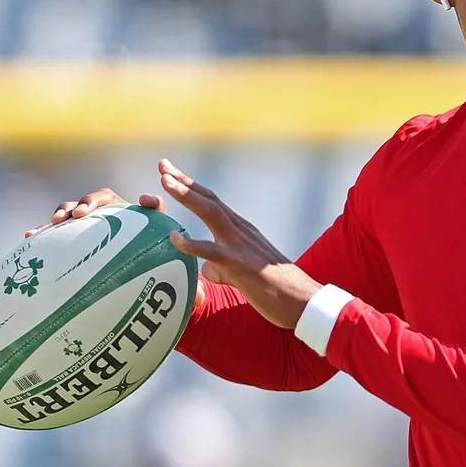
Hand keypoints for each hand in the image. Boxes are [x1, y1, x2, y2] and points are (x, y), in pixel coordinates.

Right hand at [26, 188, 168, 237]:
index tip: (82, 213)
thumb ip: (155, 207)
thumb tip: (144, 198)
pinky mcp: (72, 236)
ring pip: (61, 218)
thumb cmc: (148, 231)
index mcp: (112, 203)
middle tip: (61, 220)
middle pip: (75, 205)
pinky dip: (42, 235)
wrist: (139, 248)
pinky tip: (27, 239)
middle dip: (66, 211)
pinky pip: (54, 234)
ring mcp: (80, 223)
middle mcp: (93, 211)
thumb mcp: (155, 220)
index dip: (88, 202)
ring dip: (50, 223)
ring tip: (37, 232)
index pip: (98, 197)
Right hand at [28, 186, 206, 309]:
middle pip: (106, 200)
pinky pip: (58, 231)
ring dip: (67, 209)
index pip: (151, 209)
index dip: (150, 204)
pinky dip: (45, 231)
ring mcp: (94, 227)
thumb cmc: (153, 283)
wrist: (129, 285)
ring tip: (59, 220)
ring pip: (78, 210)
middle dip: (92, 201)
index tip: (149, 202)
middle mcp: (118, 221)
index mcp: (145, 226)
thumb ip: (186, 289)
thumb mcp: (169, 286)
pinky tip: (30, 236)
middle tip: (82, 213)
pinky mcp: (73, 239)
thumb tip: (202, 298)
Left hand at [156, 158, 321, 329]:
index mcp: (243, 231)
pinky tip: (174, 238)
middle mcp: (242, 231)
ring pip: (211, 213)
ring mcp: (242, 245)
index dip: (192, 186)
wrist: (303, 301)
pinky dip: (191, 243)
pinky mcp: (241, 265)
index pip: (213, 202)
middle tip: (163, 165)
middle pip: (209, 199)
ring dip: (187, 196)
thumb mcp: (244, 274)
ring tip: (165, 183)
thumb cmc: (277, 291)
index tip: (171, 172)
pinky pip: (212, 251)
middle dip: (184, 182)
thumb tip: (205, 270)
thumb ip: (222, 268)